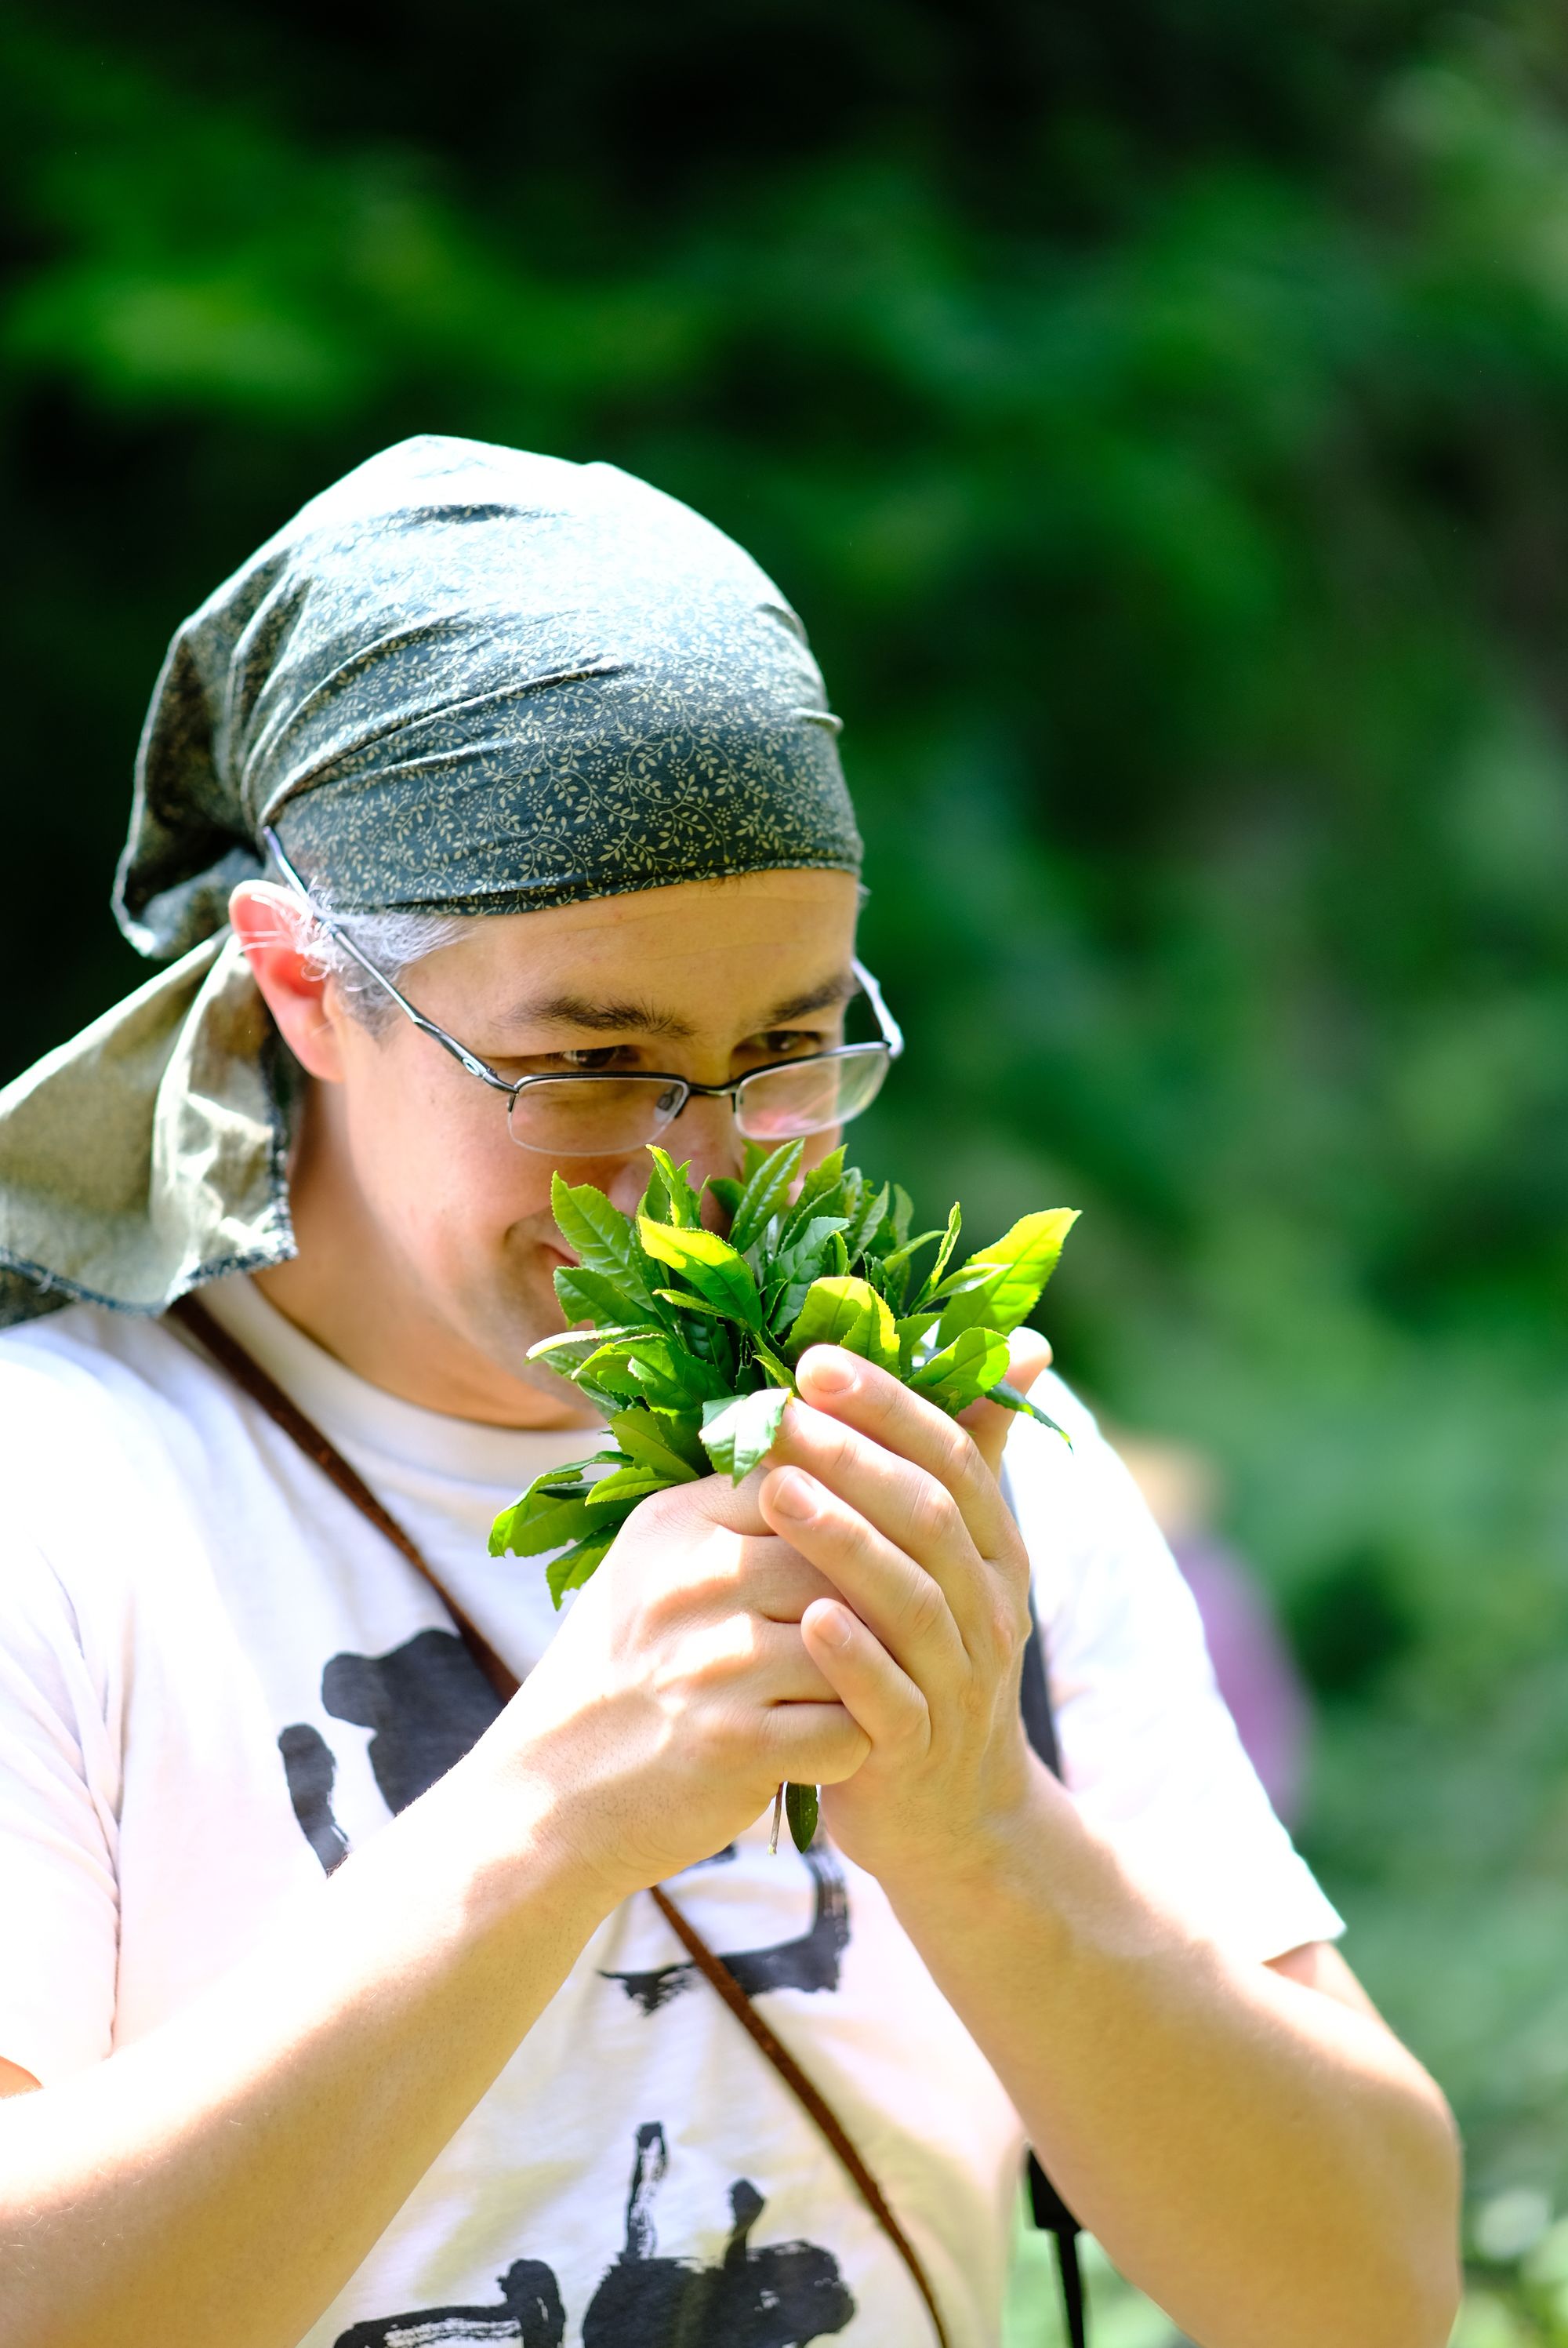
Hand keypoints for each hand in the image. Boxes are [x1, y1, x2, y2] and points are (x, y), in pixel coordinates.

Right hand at [498, 1470, 868, 1903]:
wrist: (550, 1794)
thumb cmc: (623, 1672)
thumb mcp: (654, 1566)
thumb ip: (734, 1516)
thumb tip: (833, 1457)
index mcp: (678, 1523)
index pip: (803, 1482)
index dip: (851, 1517)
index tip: (871, 1552)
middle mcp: (693, 1581)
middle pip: (840, 1562)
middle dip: (870, 1604)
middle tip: (881, 1634)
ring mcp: (713, 1664)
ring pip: (856, 1644)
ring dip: (865, 1676)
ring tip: (848, 1693)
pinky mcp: (734, 1745)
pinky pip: (845, 1729)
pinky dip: (848, 1744)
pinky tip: (822, 1746)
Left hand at [755, 1331, 1052, 1889]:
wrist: (952, 1817)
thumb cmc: (928, 1659)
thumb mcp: (958, 1558)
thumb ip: (971, 1453)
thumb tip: (1027, 1341)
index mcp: (994, 1551)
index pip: (951, 1456)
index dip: (888, 1404)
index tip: (816, 1359)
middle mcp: (987, 1609)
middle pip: (929, 1518)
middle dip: (855, 1456)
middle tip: (782, 1408)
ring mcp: (957, 1683)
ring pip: (909, 1600)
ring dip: (842, 1541)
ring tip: (775, 1490)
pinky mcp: (916, 1751)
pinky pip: (889, 1698)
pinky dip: (853, 1657)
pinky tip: (809, 1618)